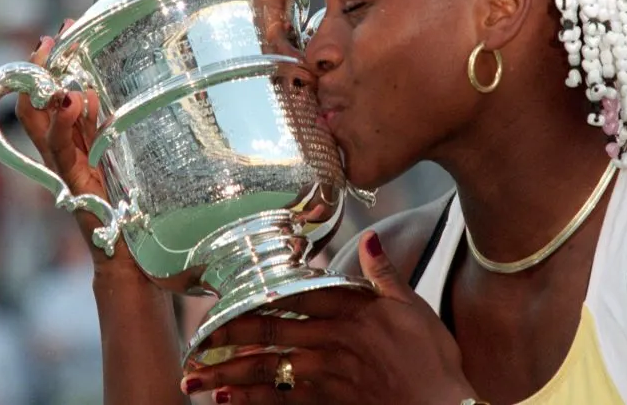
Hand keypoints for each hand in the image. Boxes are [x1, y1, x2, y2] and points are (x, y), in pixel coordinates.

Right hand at [15, 20, 138, 273]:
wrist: (127, 260)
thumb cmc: (130, 214)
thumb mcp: (123, 161)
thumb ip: (109, 131)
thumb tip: (102, 89)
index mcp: (77, 147)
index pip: (56, 98)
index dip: (53, 66)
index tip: (62, 32)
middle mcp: (65, 156)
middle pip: (38, 105)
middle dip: (36, 70)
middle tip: (48, 37)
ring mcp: (66, 170)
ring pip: (42, 123)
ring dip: (45, 88)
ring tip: (51, 58)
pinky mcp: (75, 184)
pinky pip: (63, 150)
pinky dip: (65, 123)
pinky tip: (74, 98)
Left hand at [181, 232, 475, 404]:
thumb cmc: (433, 361)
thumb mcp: (415, 308)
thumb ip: (385, 274)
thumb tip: (369, 237)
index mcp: (353, 310)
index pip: (296, 295)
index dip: (259, 294)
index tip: (227, 295)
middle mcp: (332, 339)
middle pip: (270, 331)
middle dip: (227, 335)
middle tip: (193, 340)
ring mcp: (327, 373)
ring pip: (267, 367)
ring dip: (227, 372)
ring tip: (193, 378)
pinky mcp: (328, 403)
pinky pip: (281, 400)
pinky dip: (251, 399)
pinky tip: (227, 399)